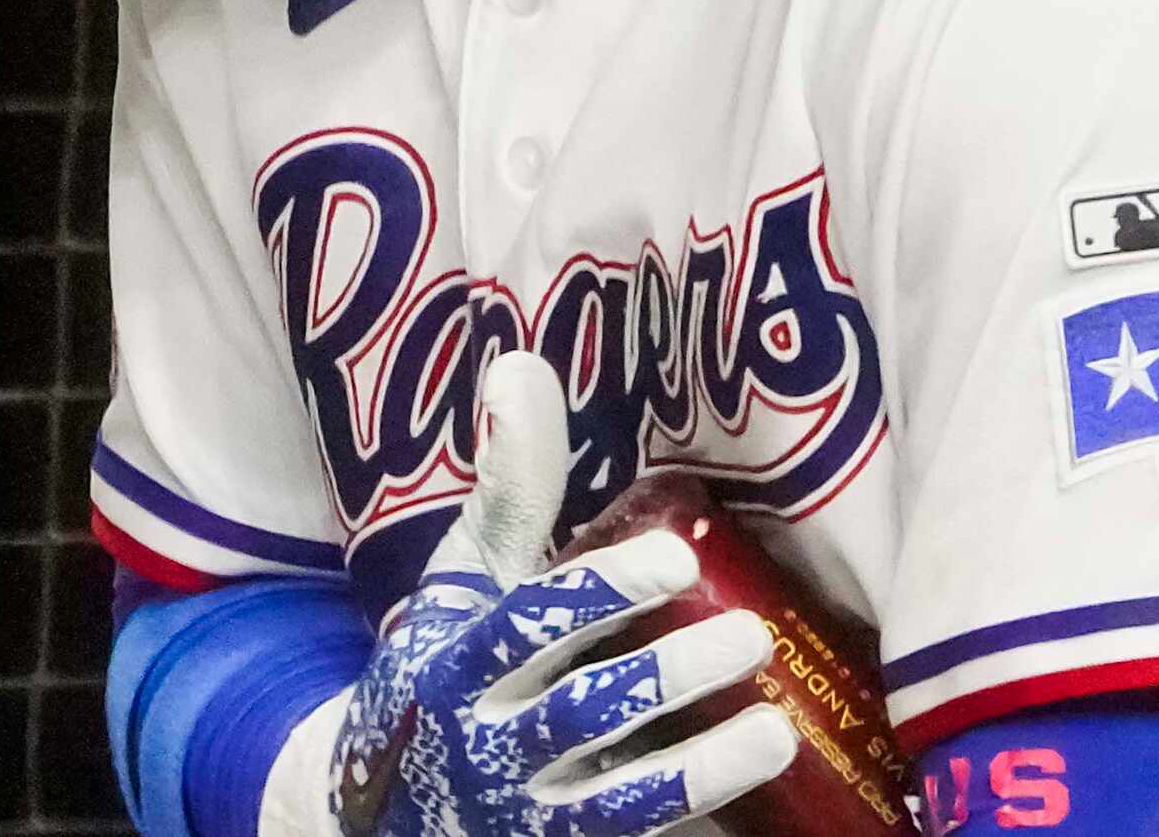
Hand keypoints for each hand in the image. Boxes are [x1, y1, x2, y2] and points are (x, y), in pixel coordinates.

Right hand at [330, 354, 795, 836]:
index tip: (673, 559)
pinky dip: (691, 828)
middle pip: (579, 715)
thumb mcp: (463, 578)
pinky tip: (760, 808)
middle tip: (749, 640)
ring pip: (615, 802)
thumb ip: (507, 486)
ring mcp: (524, 818)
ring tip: (776, 733)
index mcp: (454, 661)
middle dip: (665, 680)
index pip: (527, 625)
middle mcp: (484, 745)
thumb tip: (525, 367)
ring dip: (698, 770)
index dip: (599, 592)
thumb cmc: (447, 663)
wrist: (382, 810)